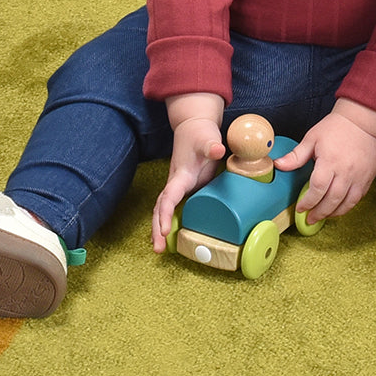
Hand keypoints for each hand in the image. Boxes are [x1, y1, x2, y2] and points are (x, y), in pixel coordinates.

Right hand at [152, 113, 224, 252]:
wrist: (193, 126)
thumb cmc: (199, 133)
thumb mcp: (207, 138)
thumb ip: (212, 145)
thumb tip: (218, 150)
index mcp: (181, 175)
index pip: (169, 197)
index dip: (165, 214)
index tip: (164, 230)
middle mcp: (176, 183)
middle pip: (160, 208)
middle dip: (157, 227)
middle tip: (158, 248)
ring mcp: (178, 186)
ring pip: (163, 209)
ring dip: (159, 227)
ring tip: (159, 248)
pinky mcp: (184, 188)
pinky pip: (172, 207)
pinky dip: (167, 221)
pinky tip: (169, 236)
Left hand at [273, 104, 375, 223]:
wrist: (361, 121)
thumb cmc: (335, 128)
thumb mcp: (311, 139)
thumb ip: (296, 156)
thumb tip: (278, 165)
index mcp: (330, 161)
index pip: (318, 188)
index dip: (308, 202)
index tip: (300, 208)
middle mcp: (346, 171)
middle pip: (332, 200)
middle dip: (319, 212)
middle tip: (310, 219)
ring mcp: (359, 176)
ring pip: (347, 203)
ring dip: (334, 213)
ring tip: (323, 216)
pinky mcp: (368, 178)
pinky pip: (358, 198)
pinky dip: (347, 206)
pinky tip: (338, 207)